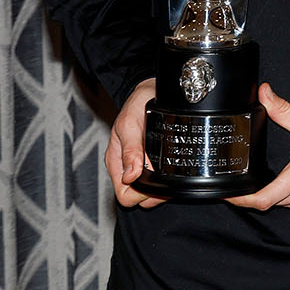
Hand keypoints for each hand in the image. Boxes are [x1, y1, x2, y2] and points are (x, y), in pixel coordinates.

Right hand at [105, 79, 166, 207]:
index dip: (140, 195)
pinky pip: (156, 180)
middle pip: (137, 197)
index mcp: (117, 161)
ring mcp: (138, 165)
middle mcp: (127, 166)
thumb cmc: (138, 104)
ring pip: (148, 192)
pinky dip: (165, 181)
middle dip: (153, 195)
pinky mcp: (150, 161)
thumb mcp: (130, 124)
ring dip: (160, 189)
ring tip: (171, 178)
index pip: (124, 195)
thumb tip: (131, 175)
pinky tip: (172, 174)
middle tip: (168, 184)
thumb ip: (131, 150)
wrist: (150, 92)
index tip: (154, 186)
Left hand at [227, 84, 289, 212]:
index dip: (239, 200)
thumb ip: (283, 110)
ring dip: (269, 193)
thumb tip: (265, 94)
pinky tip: (283, 181)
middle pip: (267, 201)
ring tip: (258, 180)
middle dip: (252, 193)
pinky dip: (283, 194)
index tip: (226, 194)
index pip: (261, 200)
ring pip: (280, 203)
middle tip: (237, 181)